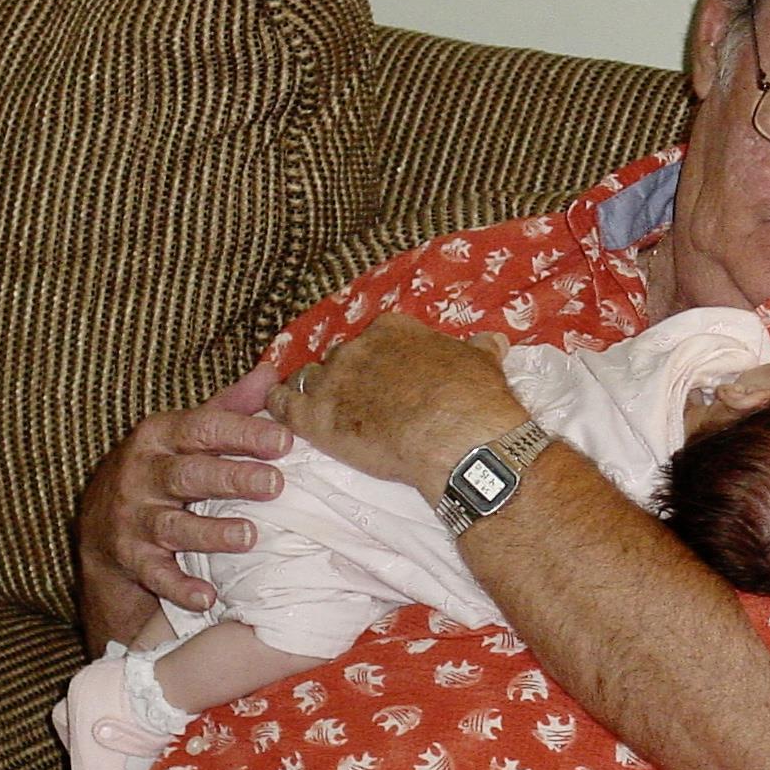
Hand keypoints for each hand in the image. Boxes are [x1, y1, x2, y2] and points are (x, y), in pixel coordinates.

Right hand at [75, 362, 291, 654]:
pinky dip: (180, 587)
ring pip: (172, 527)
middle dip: (232, 478)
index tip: (285, 440)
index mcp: (159, 437)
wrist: (101, 524)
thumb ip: (229, 406)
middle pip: (188, 475)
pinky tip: (208, 596)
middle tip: (275, 484)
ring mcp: (132, 519)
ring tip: (249, 536)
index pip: (203, 428)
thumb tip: (272, 372)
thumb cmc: (163, 469)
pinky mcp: (130, 559)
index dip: (243, 432)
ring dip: (211, 533)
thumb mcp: (187, 433)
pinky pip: (155, 576)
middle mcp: (141, 475)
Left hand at [267, 315, 526, 498]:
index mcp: (394, 329)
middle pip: (343, 356)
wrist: (458, 440)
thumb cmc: (474, 399)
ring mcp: (333, 381)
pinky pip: (282, 403)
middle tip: (363, 399)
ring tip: (327, 410)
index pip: (377, 335)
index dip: (380, 355)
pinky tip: (276, 408)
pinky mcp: (315, 417)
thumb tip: (494, 339)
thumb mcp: (483, 363)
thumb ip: (480, 348)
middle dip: (350, 375)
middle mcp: (358, 347)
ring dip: (318, 391)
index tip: (387, 371)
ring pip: (311, 378)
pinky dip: (277, 403)